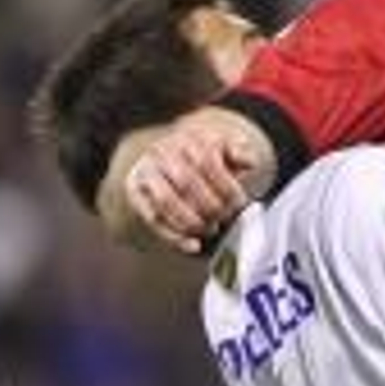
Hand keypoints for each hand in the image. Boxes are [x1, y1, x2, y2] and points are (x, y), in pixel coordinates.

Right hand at [123, 108, 259, 253]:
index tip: (239, 202)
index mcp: (188, 139)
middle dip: (211, 206)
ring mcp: (146, 172)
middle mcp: (163, 152)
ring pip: (166, 201)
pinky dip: (174, 237)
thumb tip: (249, 162)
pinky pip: (152, 218)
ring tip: (211, 229)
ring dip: (192, 222)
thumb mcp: (225, 148)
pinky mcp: (135, 192)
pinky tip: (193, 246)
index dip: (226, 187)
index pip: (207, 162)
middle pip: (186, 183)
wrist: (171, 157)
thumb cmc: (205, 157)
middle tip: (225, 218)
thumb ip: (240, 153)